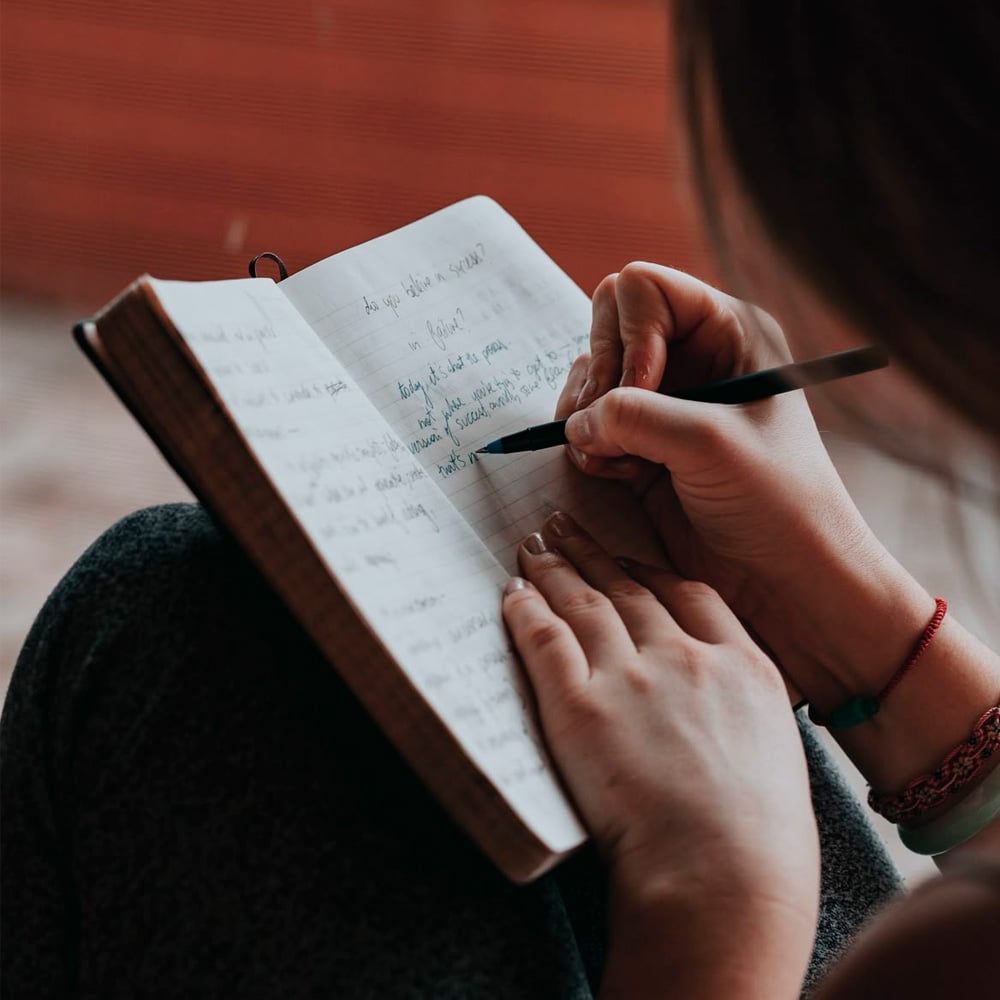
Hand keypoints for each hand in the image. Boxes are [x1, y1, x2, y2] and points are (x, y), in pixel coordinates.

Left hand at [502, 511, 818, 994]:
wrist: (722, 877)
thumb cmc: (759, 841)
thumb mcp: (776, 756)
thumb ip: (739, 716)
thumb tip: (713, 715)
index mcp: (742, 665)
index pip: (688, 593)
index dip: (649, 567)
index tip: (627, 556)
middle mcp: (685, 656)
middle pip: (628, 586)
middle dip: (592, 552)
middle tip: (565, 527)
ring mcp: (631, 676)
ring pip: (583, 602)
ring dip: (555, 568)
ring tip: (535, 545)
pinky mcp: (579, 705)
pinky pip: (544, 639)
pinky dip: (525, 611)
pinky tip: (513, 593)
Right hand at [557, 263, 925, 697]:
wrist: (787, 578)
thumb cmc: (778, 502)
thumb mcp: (708, 443)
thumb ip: (634, 414)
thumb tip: (578, 420)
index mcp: (728, 331)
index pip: (642, 289)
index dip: (629, 336)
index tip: (642, 392)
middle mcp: (692, 358)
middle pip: (604, 327)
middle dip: (599, 377)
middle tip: (612, 427)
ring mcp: (664, 402)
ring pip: (589, 379)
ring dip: (589, 418)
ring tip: (620, 460)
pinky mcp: (642, 445)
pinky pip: (588, 424)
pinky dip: (590, 448)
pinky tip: (622, 476)